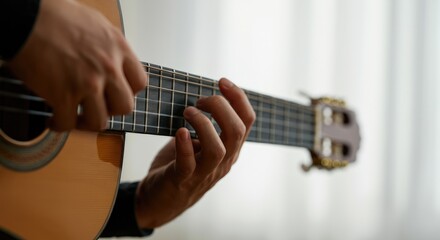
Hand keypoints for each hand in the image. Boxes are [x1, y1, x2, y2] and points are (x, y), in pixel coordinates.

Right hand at [7, 0, 146, 130]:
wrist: (25, 17)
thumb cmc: (55, 16)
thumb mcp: (96, 25)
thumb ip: (109, 47)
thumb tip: (111, 60)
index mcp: (119, 48)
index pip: (139, 83)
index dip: (128, 92)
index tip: (116, 94)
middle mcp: (108, 68)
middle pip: (125, 107)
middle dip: (110, 110)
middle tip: (98, 107)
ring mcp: (88, 83)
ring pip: (99, 122)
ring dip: (86, 123)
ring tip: (75, 118)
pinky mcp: (63, 95)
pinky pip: (68, 123)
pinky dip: (59, 125)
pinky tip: (53, 120)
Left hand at [135, 78, 255, 227]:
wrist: (159, 199)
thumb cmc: (179, 165)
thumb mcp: (199, 143)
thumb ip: (206, 124)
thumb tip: (201, 95)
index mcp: (230, 149)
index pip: (246, 121)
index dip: (238, 98)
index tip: (222, 81)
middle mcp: (223, 162)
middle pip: (236, 131)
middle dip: (221, 107)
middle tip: (200, 100)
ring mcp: (204, 173)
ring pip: (218, 149)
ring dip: (203, 124)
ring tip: (188, 112)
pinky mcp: (182, 180)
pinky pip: (188, 164)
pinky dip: (185, 146)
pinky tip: (179, 132)